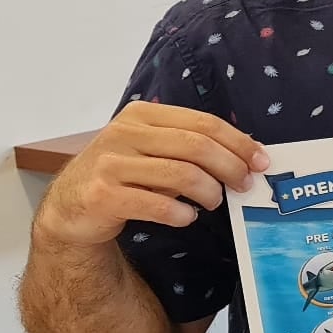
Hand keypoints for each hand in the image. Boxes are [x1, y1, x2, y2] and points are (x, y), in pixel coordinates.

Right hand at [35, 102, 268, 247]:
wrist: (71, 206)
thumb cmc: (124, 174)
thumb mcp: (151, 149)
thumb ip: (189, 146)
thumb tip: (247, 154)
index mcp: (142, 115)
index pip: (203, 122)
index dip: (238, 142)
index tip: (261, 161)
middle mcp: (123, 133)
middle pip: (196, 146)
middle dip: (231, 166)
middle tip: (246, 185)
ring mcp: (110, 163)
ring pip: (182, 174)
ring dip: (209, 191)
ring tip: (214, 202)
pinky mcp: (103, 195)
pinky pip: (158, 204)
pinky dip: (181, 213)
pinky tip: (187, 217)